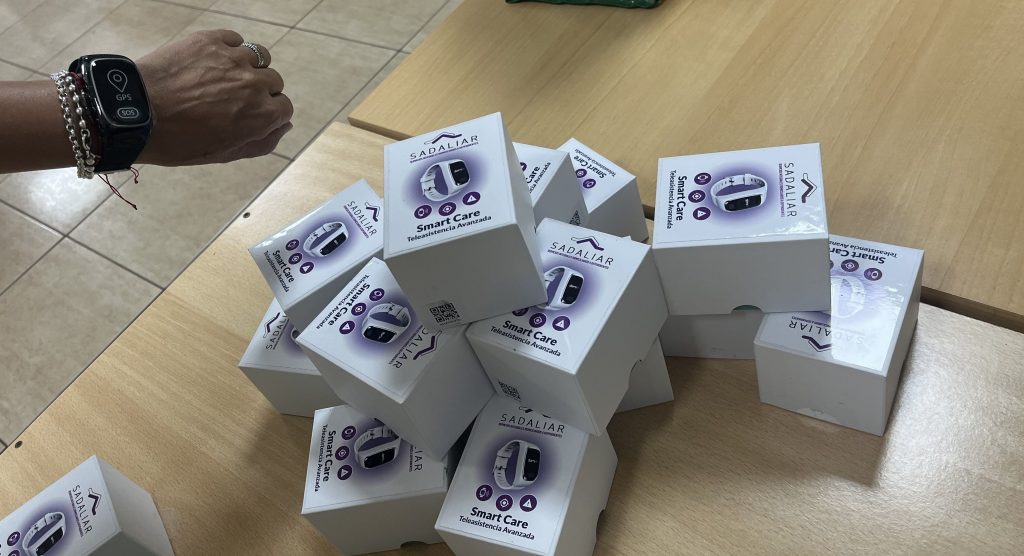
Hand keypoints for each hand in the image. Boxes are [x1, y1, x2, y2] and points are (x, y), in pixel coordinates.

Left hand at [135, 30, 292, 165]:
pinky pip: (234, 39)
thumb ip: (262, 143)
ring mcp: (233, 58)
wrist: (137, 114)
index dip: (269, 112)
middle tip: (233, 98)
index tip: (251, 115)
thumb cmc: (179, 141)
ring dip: (248, 67)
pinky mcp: (211, 40)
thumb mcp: (225, 154)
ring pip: (258, 57)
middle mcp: (254, 83)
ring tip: (225, 76)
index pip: (284, 107)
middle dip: (259, 90)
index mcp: (261, 114)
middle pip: (273, 81)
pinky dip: (230, 48)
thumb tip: (284, 126)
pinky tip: (214, 60)